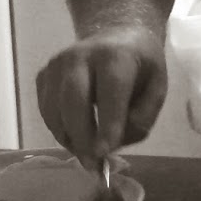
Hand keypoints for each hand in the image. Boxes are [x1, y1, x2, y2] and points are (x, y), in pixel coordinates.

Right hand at [36, 24, 168, 163]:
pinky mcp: (43, 76)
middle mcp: (80, 56)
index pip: (110, 90)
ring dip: (69, 137)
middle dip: (82, 135)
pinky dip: (60, 130)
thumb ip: (143, 116)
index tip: (105, 151)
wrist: (117, 37)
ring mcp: (56, 65)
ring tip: (87, 155)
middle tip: (92, 163)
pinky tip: (77, 137)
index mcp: (116, 55)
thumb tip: (114, 143)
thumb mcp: (157, 88)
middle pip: (73, 99)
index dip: (107, 122)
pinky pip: (46, 111)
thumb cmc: (141, 67)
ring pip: (54, 109)